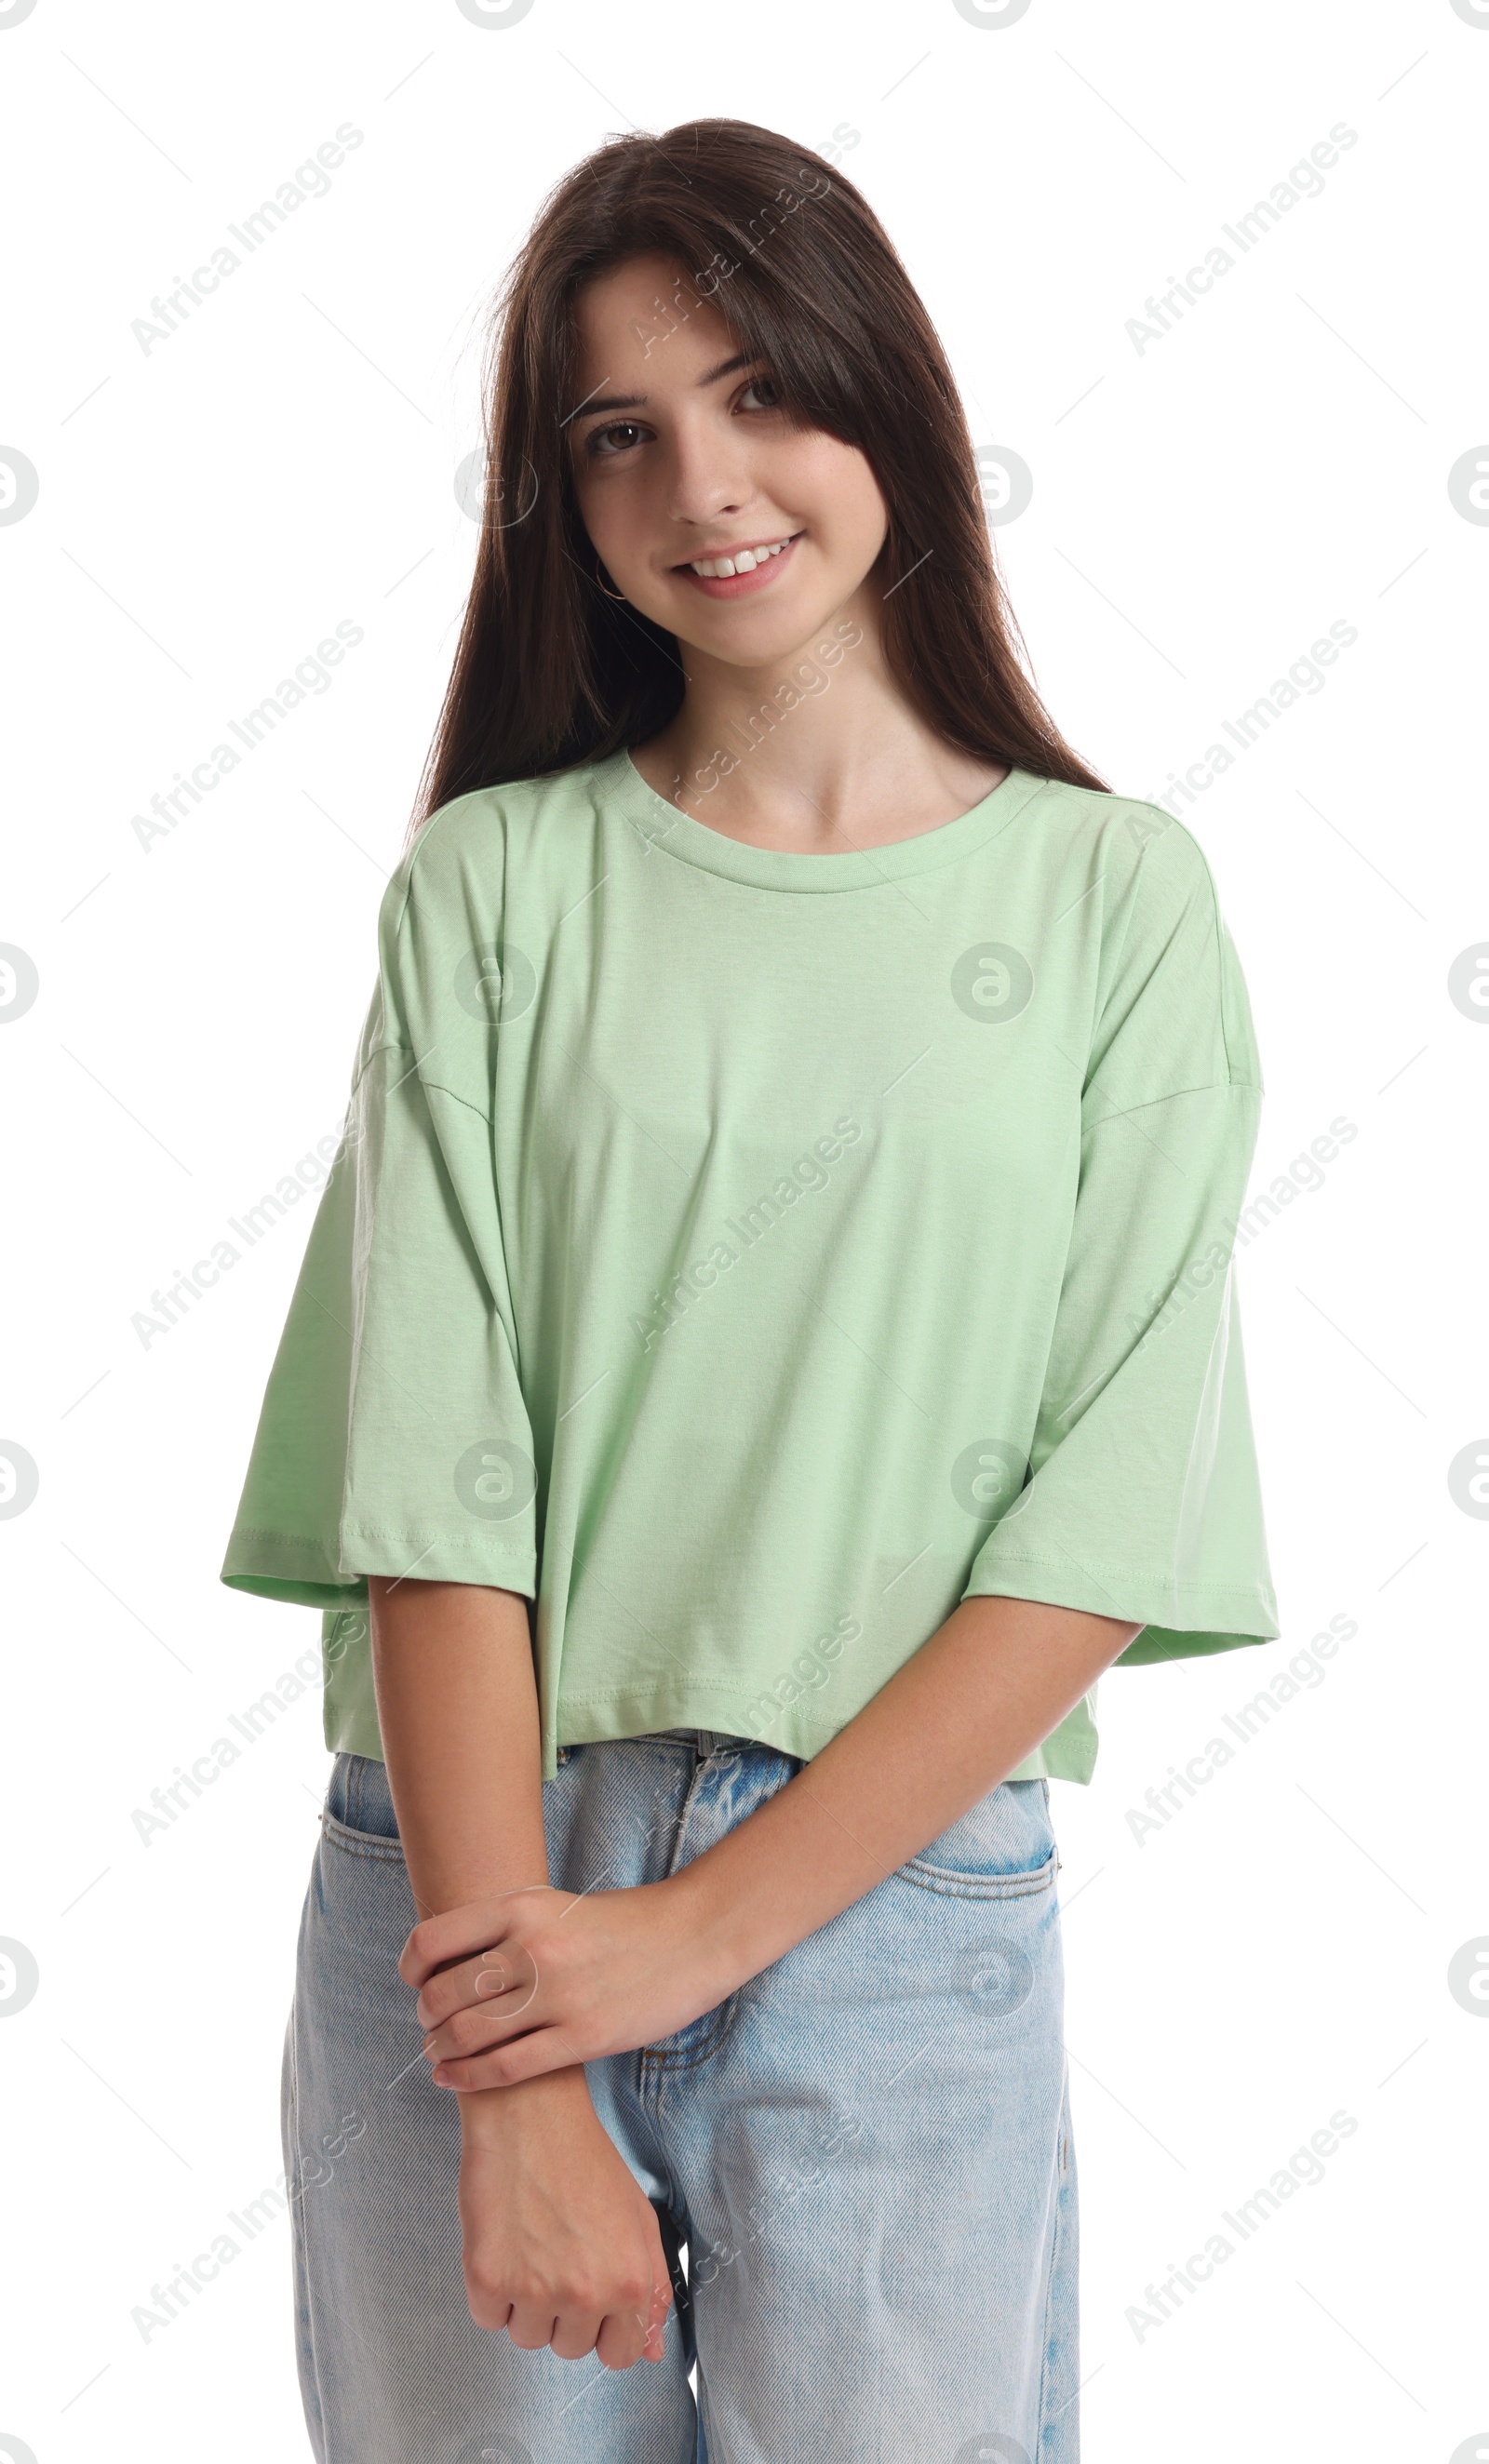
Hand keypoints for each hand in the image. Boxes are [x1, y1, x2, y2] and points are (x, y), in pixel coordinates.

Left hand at [400, 1874, 731, 2089]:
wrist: (693, 1936)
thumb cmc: (622, 1922)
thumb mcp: (555, 1905)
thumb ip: (507, 1927)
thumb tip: (450, 1960)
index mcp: (522, 1907)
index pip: (432, 1941)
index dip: (410, 1969)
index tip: (413, 1982)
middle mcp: (533, 1948)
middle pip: (443, 1995)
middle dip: (426, 2017)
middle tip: (429, 2026)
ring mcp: (557, 1995)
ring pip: (468, 2034)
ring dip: (440, 2049)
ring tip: (437, 2053)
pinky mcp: (582, 2037)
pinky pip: (506, 2067)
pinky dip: (468, 2077)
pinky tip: (453, 2079)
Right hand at [457, 2070, 671, 2367]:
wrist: (531, 2114)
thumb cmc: (585, 2159)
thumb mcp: (638, 2218)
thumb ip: (653, 2287)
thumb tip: (650, 2350)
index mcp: (630, 2283)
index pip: (620, 2355)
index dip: (606, 2329)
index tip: (593, 2302)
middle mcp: (585, 2294)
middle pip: (571, 2349)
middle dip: (565, 2312)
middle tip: (559, 2254)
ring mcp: (534, 2290)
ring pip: (527, 2337)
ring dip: (526, 2303)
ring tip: (532, 2244)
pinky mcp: (488, 2279)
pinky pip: (487, 2318)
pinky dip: (491, 2291)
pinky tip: (505, 2242)